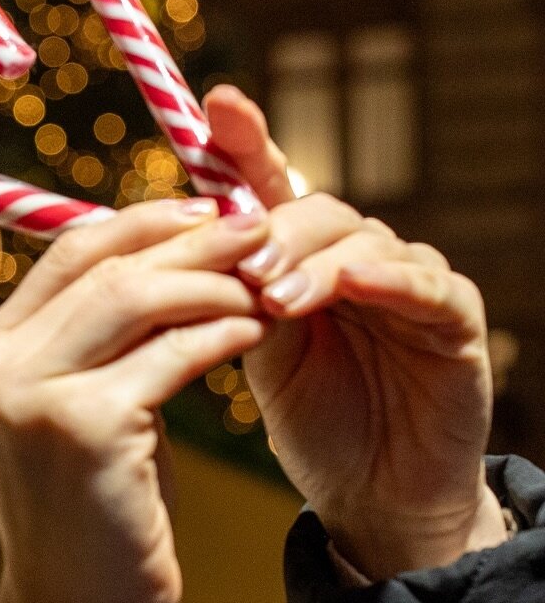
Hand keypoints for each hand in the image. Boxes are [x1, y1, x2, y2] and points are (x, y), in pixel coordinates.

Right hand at [0, 197, 270, 602]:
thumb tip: (172, 259)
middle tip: (257, 228)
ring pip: (139, 296)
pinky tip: (259, 329)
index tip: (209, 212)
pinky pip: (174, 353)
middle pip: (103, 262)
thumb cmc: (90, 519)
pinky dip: (225, 332)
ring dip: (215, 281)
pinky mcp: (85, 428)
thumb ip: (102, 343)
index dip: (143, 219)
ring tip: (267, 281)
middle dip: (190, 238)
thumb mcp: (83, 416)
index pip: (66, 251)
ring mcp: (32, 396)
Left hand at [204, 85, 503, 578]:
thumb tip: (147, 254)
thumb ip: (222, 297)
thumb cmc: (308, 421)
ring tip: (275, 295)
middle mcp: (354, 256)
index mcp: (298, 258)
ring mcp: (408, 282)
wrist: (373, 495)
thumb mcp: (251, 353)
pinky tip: (354, 284)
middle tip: (237, 261)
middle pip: (312, 208)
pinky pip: (427, 284)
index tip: (212, 107)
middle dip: (270, 229)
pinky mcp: (455, 321)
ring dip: (315, 259)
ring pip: (363, 238)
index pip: (269, 186)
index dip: (244, 144)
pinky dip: (389, 278)